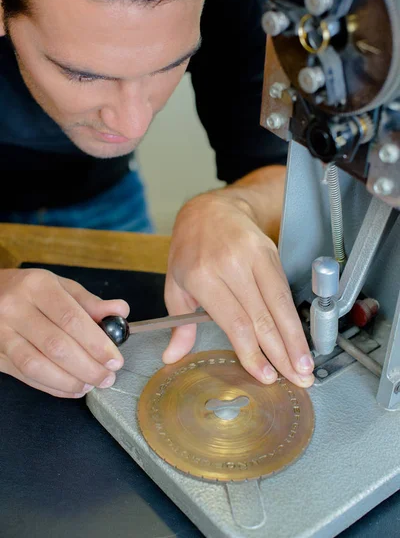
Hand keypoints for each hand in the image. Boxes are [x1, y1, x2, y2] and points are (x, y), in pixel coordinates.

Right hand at [0, 268, 128, 397]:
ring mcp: (0, 333)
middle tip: (107, 377)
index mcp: (37, 286)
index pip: (71, 319)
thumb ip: (90, 302)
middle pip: (56, 346)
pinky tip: (71, 389)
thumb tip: (121, 312)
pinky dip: (52, 387)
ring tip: (91, 385)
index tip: (115, 360)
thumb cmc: (30, 291)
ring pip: (37, 365)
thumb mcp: (60, 286)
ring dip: (69, 381)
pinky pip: (25, 375)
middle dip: (88, 367)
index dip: (96, 343)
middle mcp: (15, 308)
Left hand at [162, 192, 313, 387]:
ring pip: (280, 305)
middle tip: (296, 380)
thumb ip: (179, 324)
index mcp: (202, 276)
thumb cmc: (190, 249)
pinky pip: (284, 290)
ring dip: (295, 339)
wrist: (209, 209)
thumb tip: (172, 356)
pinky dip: (293, 317)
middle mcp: (230, 265)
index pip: (235, 322)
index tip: (265, 375)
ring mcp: (253, 256)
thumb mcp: (175, 284)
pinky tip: (300, 337)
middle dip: (282, 353)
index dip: (253, 352)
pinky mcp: (270, 253)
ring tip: (305, 366)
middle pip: (262, 317)